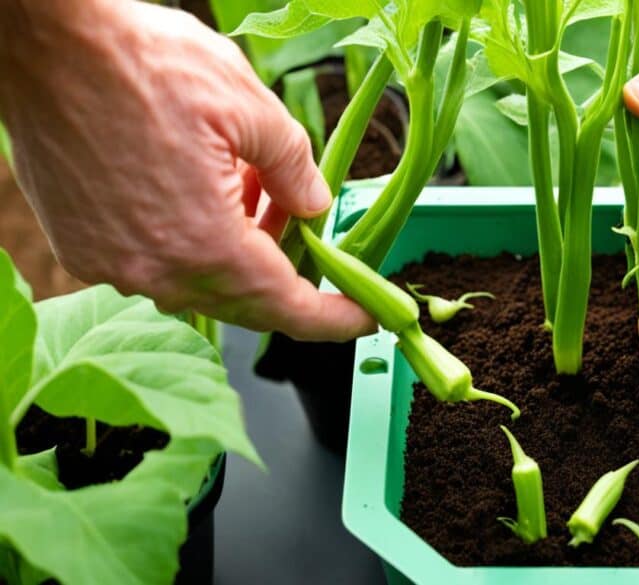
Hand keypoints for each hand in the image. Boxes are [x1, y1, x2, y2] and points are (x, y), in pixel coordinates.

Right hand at [0, 1, 374, 340]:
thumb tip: (315, 205)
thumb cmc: (146, 65)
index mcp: (206, 245)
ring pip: (201, 281)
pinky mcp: (83, 246)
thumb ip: (295, 168)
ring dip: (240, 250)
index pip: (288, 306)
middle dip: (287, 270)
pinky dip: (194, 242)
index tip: (366, 317)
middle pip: (245, 299)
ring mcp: (112, 263)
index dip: (334, 318)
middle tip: (312, 230)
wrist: (45, 45)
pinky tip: (207, 193)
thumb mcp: (251, 107)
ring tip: (257, 190)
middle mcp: (156, 271)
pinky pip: (157, 264)